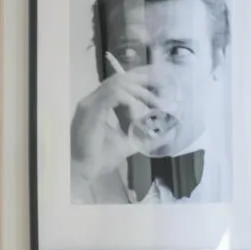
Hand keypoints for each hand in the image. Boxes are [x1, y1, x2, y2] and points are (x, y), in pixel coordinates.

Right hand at [70, 53, 174, 192]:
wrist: (82, 171)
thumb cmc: (100, 158)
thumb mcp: (129, 142)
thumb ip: (144, 133)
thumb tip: (168, 130)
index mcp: (99, 104)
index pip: (120, 82)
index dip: (141, 80)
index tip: (161, 86)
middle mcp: (93, 100)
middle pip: (120, 78)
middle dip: (145, 84)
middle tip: (162, 97)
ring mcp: (90, 104)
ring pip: (119, 84)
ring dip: (140, 94)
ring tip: (153, 107)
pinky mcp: (91, 111)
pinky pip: (115, 96)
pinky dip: (131, 104)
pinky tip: (137, 117)